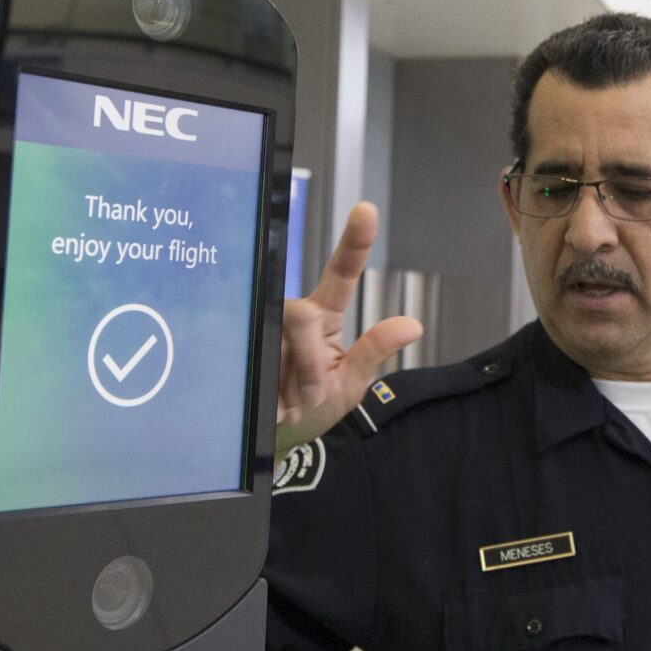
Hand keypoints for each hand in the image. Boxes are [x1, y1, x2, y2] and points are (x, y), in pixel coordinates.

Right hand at [276, 202, 422, 457]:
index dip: (354, 242)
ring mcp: (263, 328)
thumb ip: (373, 352)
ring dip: (293, 376)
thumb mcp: (350, 385)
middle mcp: (292, 316)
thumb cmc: (313, 408)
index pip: (341, 274)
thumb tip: (413, 324)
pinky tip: (273, 403)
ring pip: (281, 334)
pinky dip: (272, 387)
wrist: (273, 440)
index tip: (366, 210)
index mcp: (324, 318)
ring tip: (292, 403)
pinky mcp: (238, 346)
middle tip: (313, 395)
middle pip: (304, 313)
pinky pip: (254, 354)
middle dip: (311, 357)